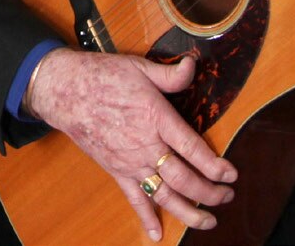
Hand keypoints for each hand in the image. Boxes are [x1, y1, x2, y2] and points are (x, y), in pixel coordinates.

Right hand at [25, 48, 235, 240]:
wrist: (62, 90)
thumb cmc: (100, 76)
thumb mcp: (138, 68)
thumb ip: (170, 75)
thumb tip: (192, 65)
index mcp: (156, 118)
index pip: (193, 149)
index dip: (216, 166)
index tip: (231, 175)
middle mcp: (146, 146)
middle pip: (184, 179)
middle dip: (210, 193)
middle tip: (226, 197)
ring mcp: (130, 162)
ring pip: (165, 195)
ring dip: (189, 212)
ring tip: (208, 220)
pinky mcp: (115, 170)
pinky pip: (133, 198)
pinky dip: (145, 218)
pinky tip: (156, 233)